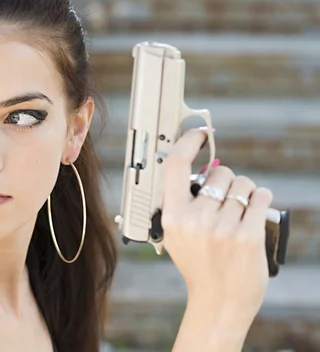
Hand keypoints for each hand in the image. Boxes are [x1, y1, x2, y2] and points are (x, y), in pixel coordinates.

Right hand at [161, 128, 271, 326]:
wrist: (219, 300)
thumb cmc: (198, 264)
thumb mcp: (176, 234)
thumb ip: (182, 203)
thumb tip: (201, 169)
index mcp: (173, 216)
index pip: (175, 165)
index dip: (188, 142)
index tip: (199, 133)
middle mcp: (195, 219)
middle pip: (219, 173)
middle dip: (225, 180)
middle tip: (224, 198)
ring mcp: (222, 228)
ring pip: (242, 184)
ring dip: (245, 191)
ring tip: (240, 209)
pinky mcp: (248, 235)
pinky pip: (261, 197)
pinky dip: (261, 198)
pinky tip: (255, 209)